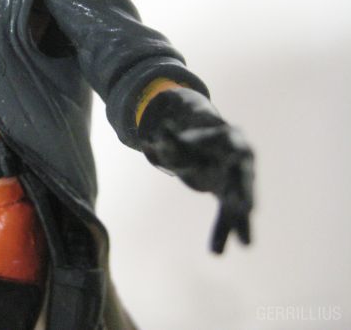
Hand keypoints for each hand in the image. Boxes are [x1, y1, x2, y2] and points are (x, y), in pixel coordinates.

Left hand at [138, 88, 253, 253]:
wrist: (202, 150)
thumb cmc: (192, 142)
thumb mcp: (177, 141)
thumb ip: (165, 142)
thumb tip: (145, 143)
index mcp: (230, 140)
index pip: (236, 148)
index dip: (238, 157)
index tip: (240, 164)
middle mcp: (241, 162)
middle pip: (244, 179)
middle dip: (245, 193)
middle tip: (248, 208)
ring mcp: (238, 182)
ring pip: (239, 204)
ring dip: (241, 224)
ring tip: (245, 244)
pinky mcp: (232, 199)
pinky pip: (228, 217)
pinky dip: (223, 233)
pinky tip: (217, 251)